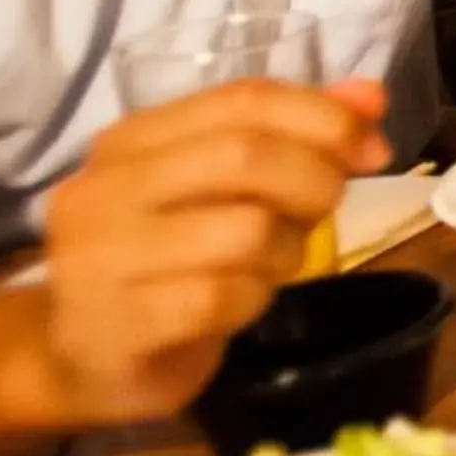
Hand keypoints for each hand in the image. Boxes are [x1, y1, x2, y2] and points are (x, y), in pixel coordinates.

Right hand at [37, 79, 388, 425]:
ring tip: (270, 264)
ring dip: (286, 250)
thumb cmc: (168, 261)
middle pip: (245, 154)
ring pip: (245, 230)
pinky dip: (253, 300)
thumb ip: (294, 137)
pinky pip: (222, 297)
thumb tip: (369, 97)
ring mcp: (101, 257)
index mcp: (132, 139)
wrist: (82, 358)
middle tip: (326, 211)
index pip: (242, 98)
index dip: (325, 116)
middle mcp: (105, 187)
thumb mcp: (227, 191)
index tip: (373, 149)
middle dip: (314, 181)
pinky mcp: (117, 323)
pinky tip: (237, 305)